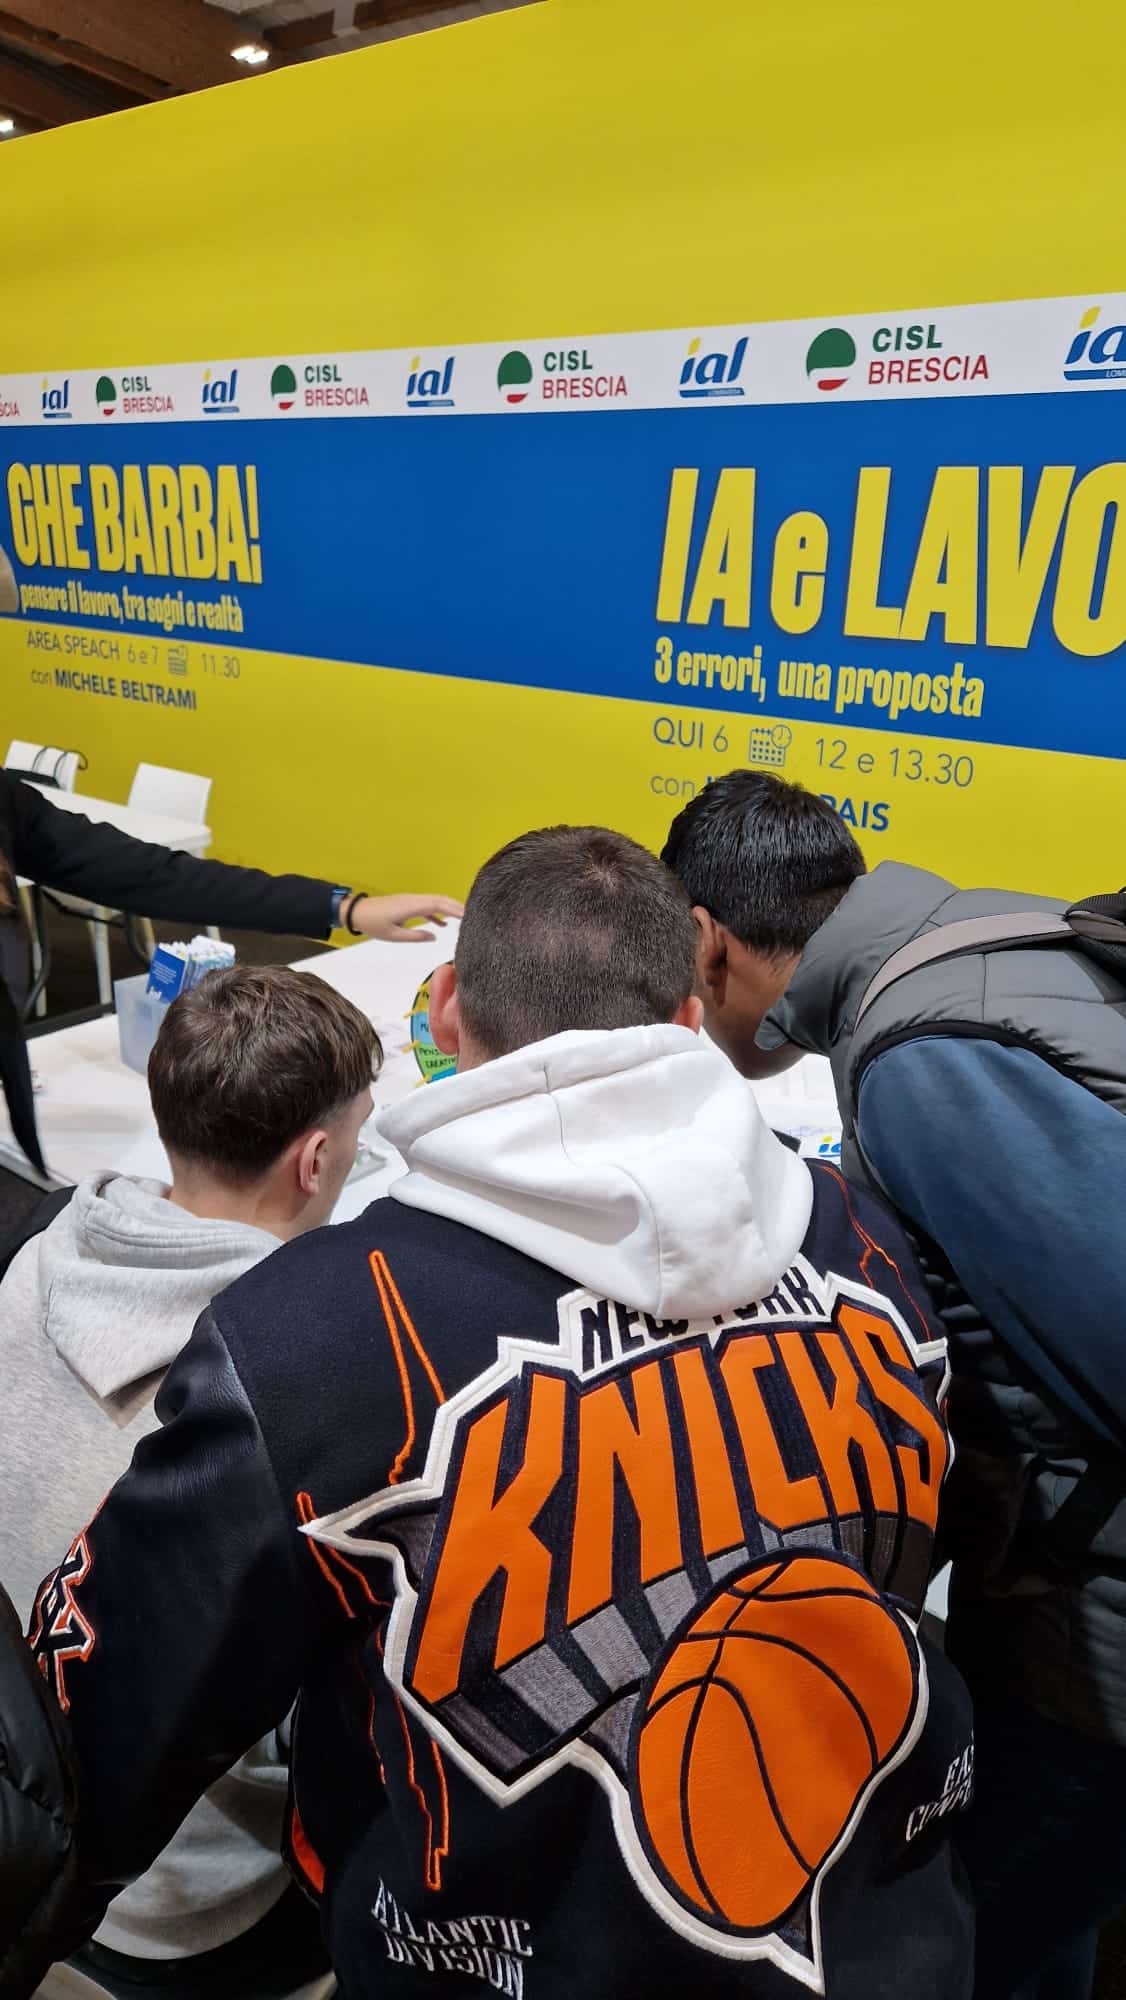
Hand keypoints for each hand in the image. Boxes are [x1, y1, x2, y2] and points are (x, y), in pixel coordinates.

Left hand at [347, 893, 462, 942]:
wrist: (357, 912)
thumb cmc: (373, 923)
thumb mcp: (394, 935)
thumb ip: (415, 936)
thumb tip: (434, 936)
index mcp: (412, 906)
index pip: (439, 905)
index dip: (455, 908)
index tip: (469, 914)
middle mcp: (414, 900)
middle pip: (441, 900)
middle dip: (458, 906)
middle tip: (475, 915)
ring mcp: (412, 901)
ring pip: (436, 901)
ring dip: (450, 908)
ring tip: (465, 919)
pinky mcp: (409, 904)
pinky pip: (427, 906)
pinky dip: (438, 913)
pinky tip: (443, 925)